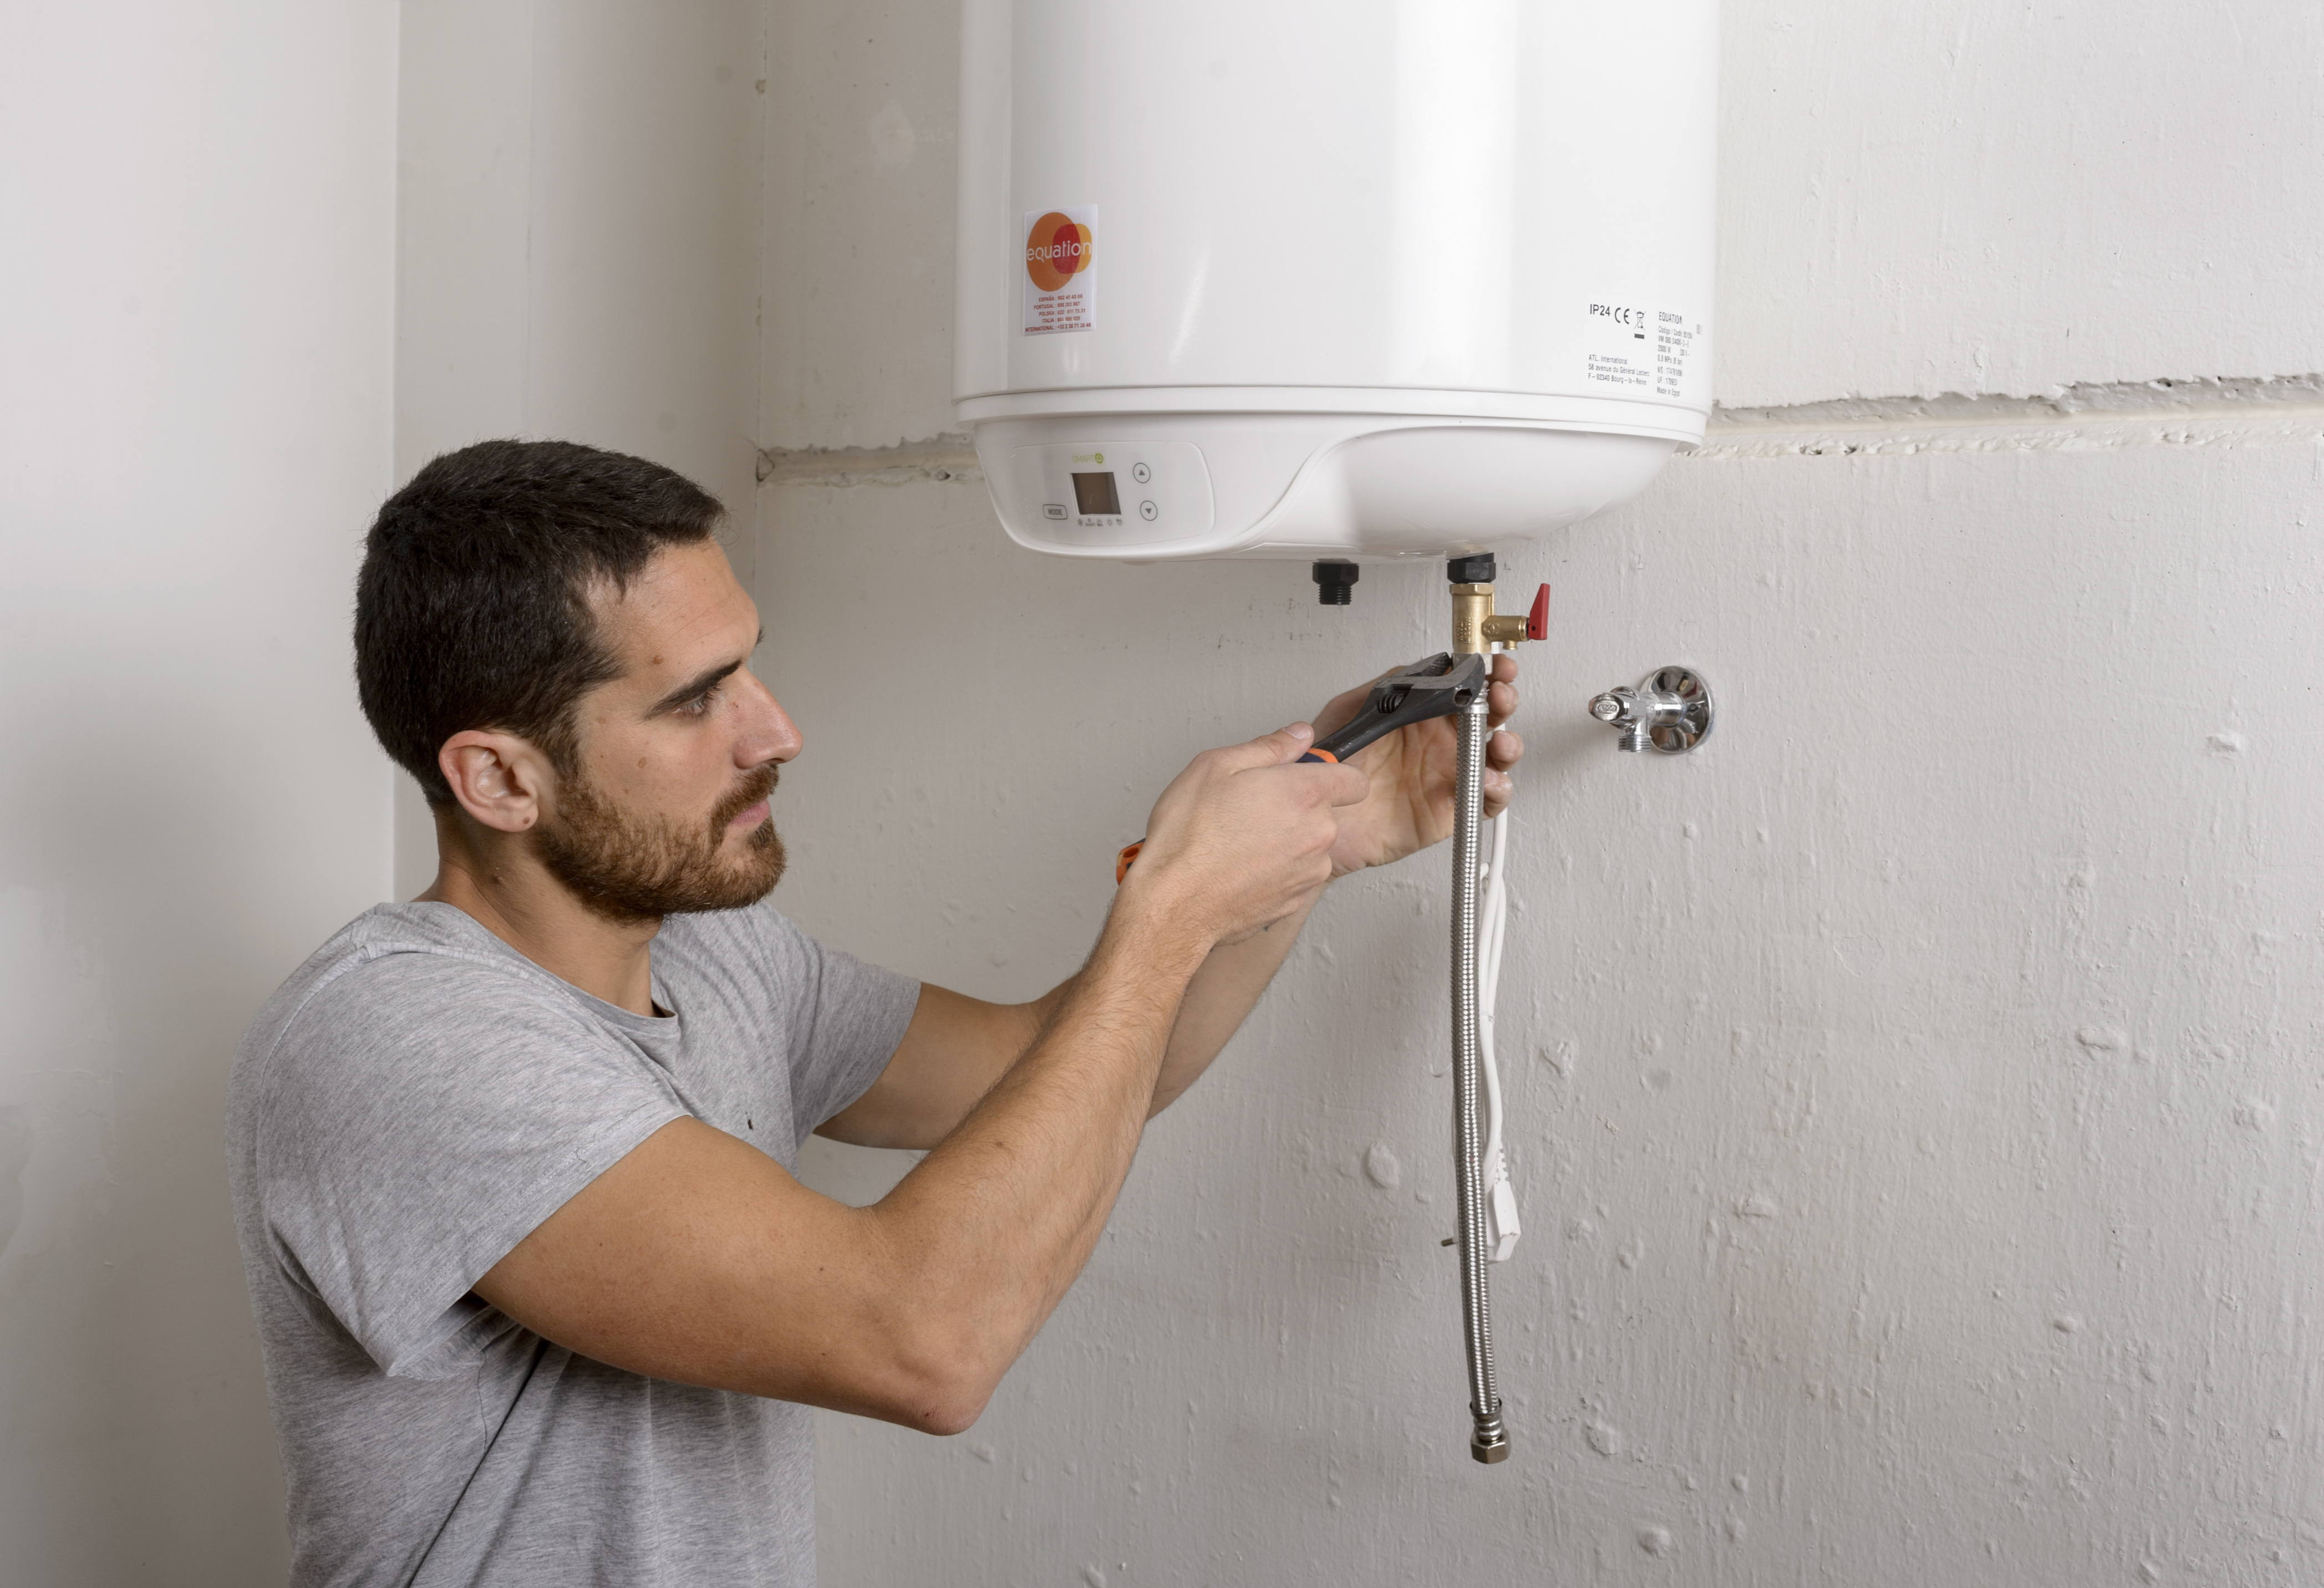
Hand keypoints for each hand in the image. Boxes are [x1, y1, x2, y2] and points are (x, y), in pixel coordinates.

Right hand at [1119, 724, 1369, 948]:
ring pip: (1310, 847)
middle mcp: (1317, 835)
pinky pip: (1294, 876)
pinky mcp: (1295, 901)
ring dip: (1285, 841)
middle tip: (1249, 808)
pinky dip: (1275, 871)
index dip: (1332, 775)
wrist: (1175, 903)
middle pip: (1325, 814)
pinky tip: (1240, 867)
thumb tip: (1298, 735)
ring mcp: (1309, 872)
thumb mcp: (1216, 766)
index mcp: (1304, 794)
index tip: (1306, 776)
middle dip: (1295, 807)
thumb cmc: (1188, 838)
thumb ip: (1269, 746)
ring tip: (1239, 842)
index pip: (1353, 781)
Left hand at [1311, 653, 1524, 876]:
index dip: (1485, 675)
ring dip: (1508, 745)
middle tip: (1501, 695)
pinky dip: (1497, 789)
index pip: (1463, 688)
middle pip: (1488, 717)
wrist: (1319, 816)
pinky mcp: (1450, 808)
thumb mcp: (1349, 711)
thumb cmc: (1329, 766)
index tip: (1494, 667)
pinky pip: (1486, 799)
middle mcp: (1439, 742)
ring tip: (1500, 741)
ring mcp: (1447, 774)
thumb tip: (1422, 668)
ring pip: (1495, 756)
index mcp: (1420, 715)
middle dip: (1503, 701)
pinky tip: (1488, 779)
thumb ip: (1387, 686)